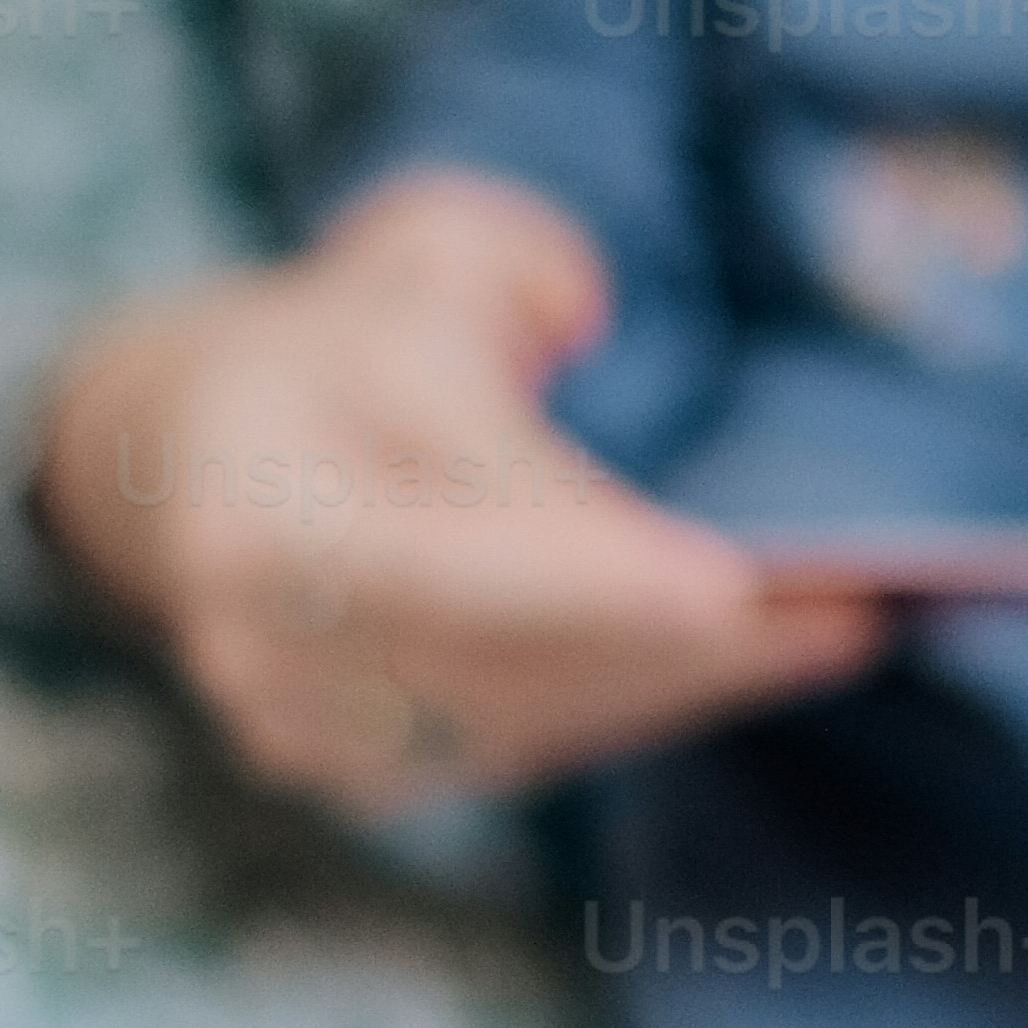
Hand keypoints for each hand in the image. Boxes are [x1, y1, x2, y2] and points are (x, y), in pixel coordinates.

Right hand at [31, 168, 878, 812]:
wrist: (176, 456)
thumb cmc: (338, 339)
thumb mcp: (415, 257)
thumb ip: (503, 276)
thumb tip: (581, 321)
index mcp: (258, 512)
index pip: (442, 563)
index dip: (587, 581)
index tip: (728, 585)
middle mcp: (263, 645)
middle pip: (505, 659)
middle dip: (685, 646)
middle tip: (851, 616)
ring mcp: (302, 726)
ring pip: (527, 717)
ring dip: (687, 686)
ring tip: (837, 632)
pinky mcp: (352, 770)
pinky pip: (520, 743)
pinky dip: (636, 702)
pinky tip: (747, 661)